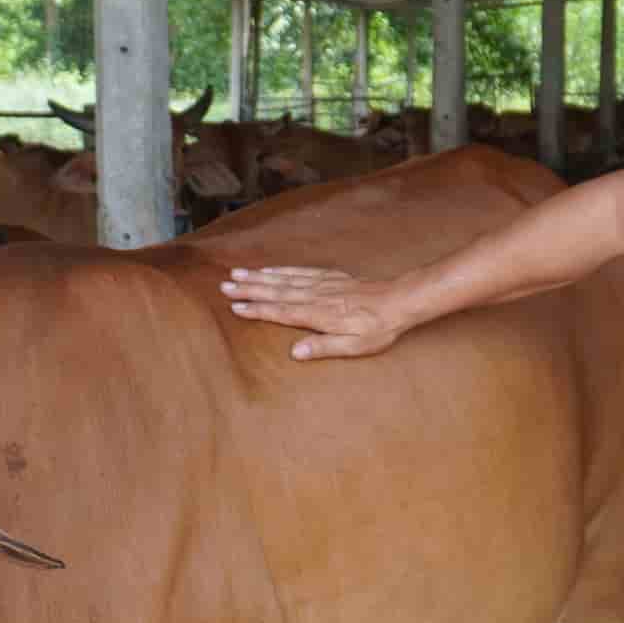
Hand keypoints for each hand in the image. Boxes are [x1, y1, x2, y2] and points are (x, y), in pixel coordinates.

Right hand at [221, 266, 407, 360]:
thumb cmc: (377, 328)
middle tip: (224, 287)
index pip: (281, 312)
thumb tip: (295, 353)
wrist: (399, 300)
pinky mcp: (330, 277)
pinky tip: (268, 269)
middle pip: (276, 292)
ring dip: (259, 277)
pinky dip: (280, 270)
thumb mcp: (354, 346)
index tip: (235, 307)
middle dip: (249, 289)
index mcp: (319, 315)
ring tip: (236, 274)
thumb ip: (324, 347)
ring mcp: (322, 284)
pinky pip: (299, 271)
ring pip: (284, 279)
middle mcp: (316, 296)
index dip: (257, 310)